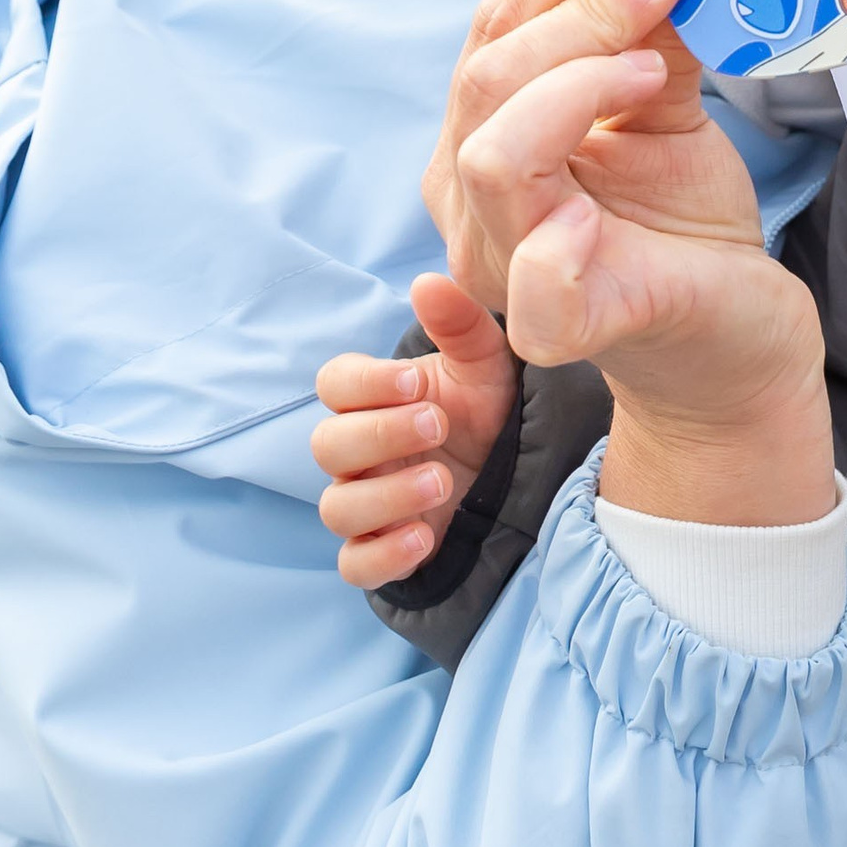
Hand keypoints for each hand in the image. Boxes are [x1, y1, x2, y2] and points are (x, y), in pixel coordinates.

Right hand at [312, 274, 519, 590]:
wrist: (519, 470)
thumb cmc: (487, 409)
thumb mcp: (487, 365)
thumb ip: (460, 325)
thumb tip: (429, 283)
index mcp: (373, 400)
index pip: (333, 385)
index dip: (364, 385)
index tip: (413, 383)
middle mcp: (358, 452)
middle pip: (327, 446)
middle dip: (379, 435)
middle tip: (438, 425)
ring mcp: (366, 503)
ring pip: (337, 507)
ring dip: (386, 495)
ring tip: (443, 481)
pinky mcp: (382, 551)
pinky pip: (355, 564)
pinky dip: (383, 555)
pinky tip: (426, 537)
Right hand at [428, 0, 832, 524]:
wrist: (735, 340)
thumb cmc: (684, 228)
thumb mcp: (668, 111)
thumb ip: (651, 36)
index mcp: (486, 136)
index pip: (498, 27)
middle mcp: (475, 200)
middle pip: (487, 75)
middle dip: (578, 7)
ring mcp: (510, 268)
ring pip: (494, 155)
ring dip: (575, 85)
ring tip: (653, 66)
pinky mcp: (567, 327)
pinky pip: (538, 285)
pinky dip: (561, 243)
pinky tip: (604, 197)